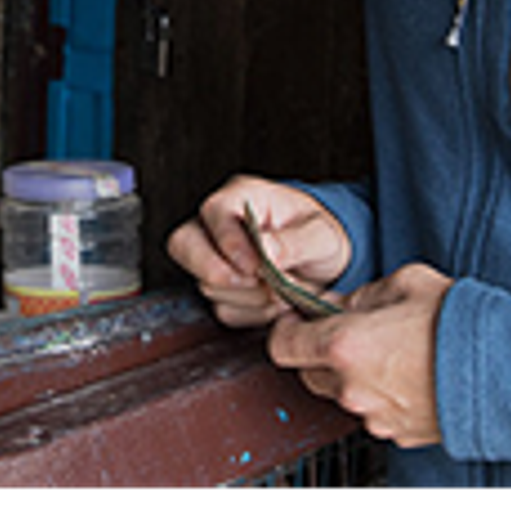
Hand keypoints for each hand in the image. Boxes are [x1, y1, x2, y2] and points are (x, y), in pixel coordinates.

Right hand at [172, 174, 348, 328]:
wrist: (327, 261)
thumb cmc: (320, 234)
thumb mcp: (321, 235)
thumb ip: (295, 241)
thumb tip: (266, 250)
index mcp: (241, 197)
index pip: (214, 212)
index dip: (229, 242)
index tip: (255, 266)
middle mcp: (218, 225)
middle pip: (183, 245)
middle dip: (219, 272)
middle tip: (257, 281)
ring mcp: (214, 258)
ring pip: (207, 284)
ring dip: (249, 297)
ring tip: (282, 290)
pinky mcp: (221, 288)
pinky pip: (224, 309)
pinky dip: (253, 313)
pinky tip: (274, 301)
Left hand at [267, 263, 453, 446]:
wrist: (508, 371)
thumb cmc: (460, 324)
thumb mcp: (407, 284)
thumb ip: (364, 294)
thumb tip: (344, 303)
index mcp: (343, 346)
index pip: (281, 345)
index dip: (286, 329)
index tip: (298, 318)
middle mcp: (350, 387)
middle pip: (308, 373)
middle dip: (320, 352)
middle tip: (351, 332)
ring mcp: (373, 415)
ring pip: (342, 394)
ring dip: (352, 375)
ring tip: (391, 353)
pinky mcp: (397, 433)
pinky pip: (374, 412)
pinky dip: (381, 395)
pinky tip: (409, 375)